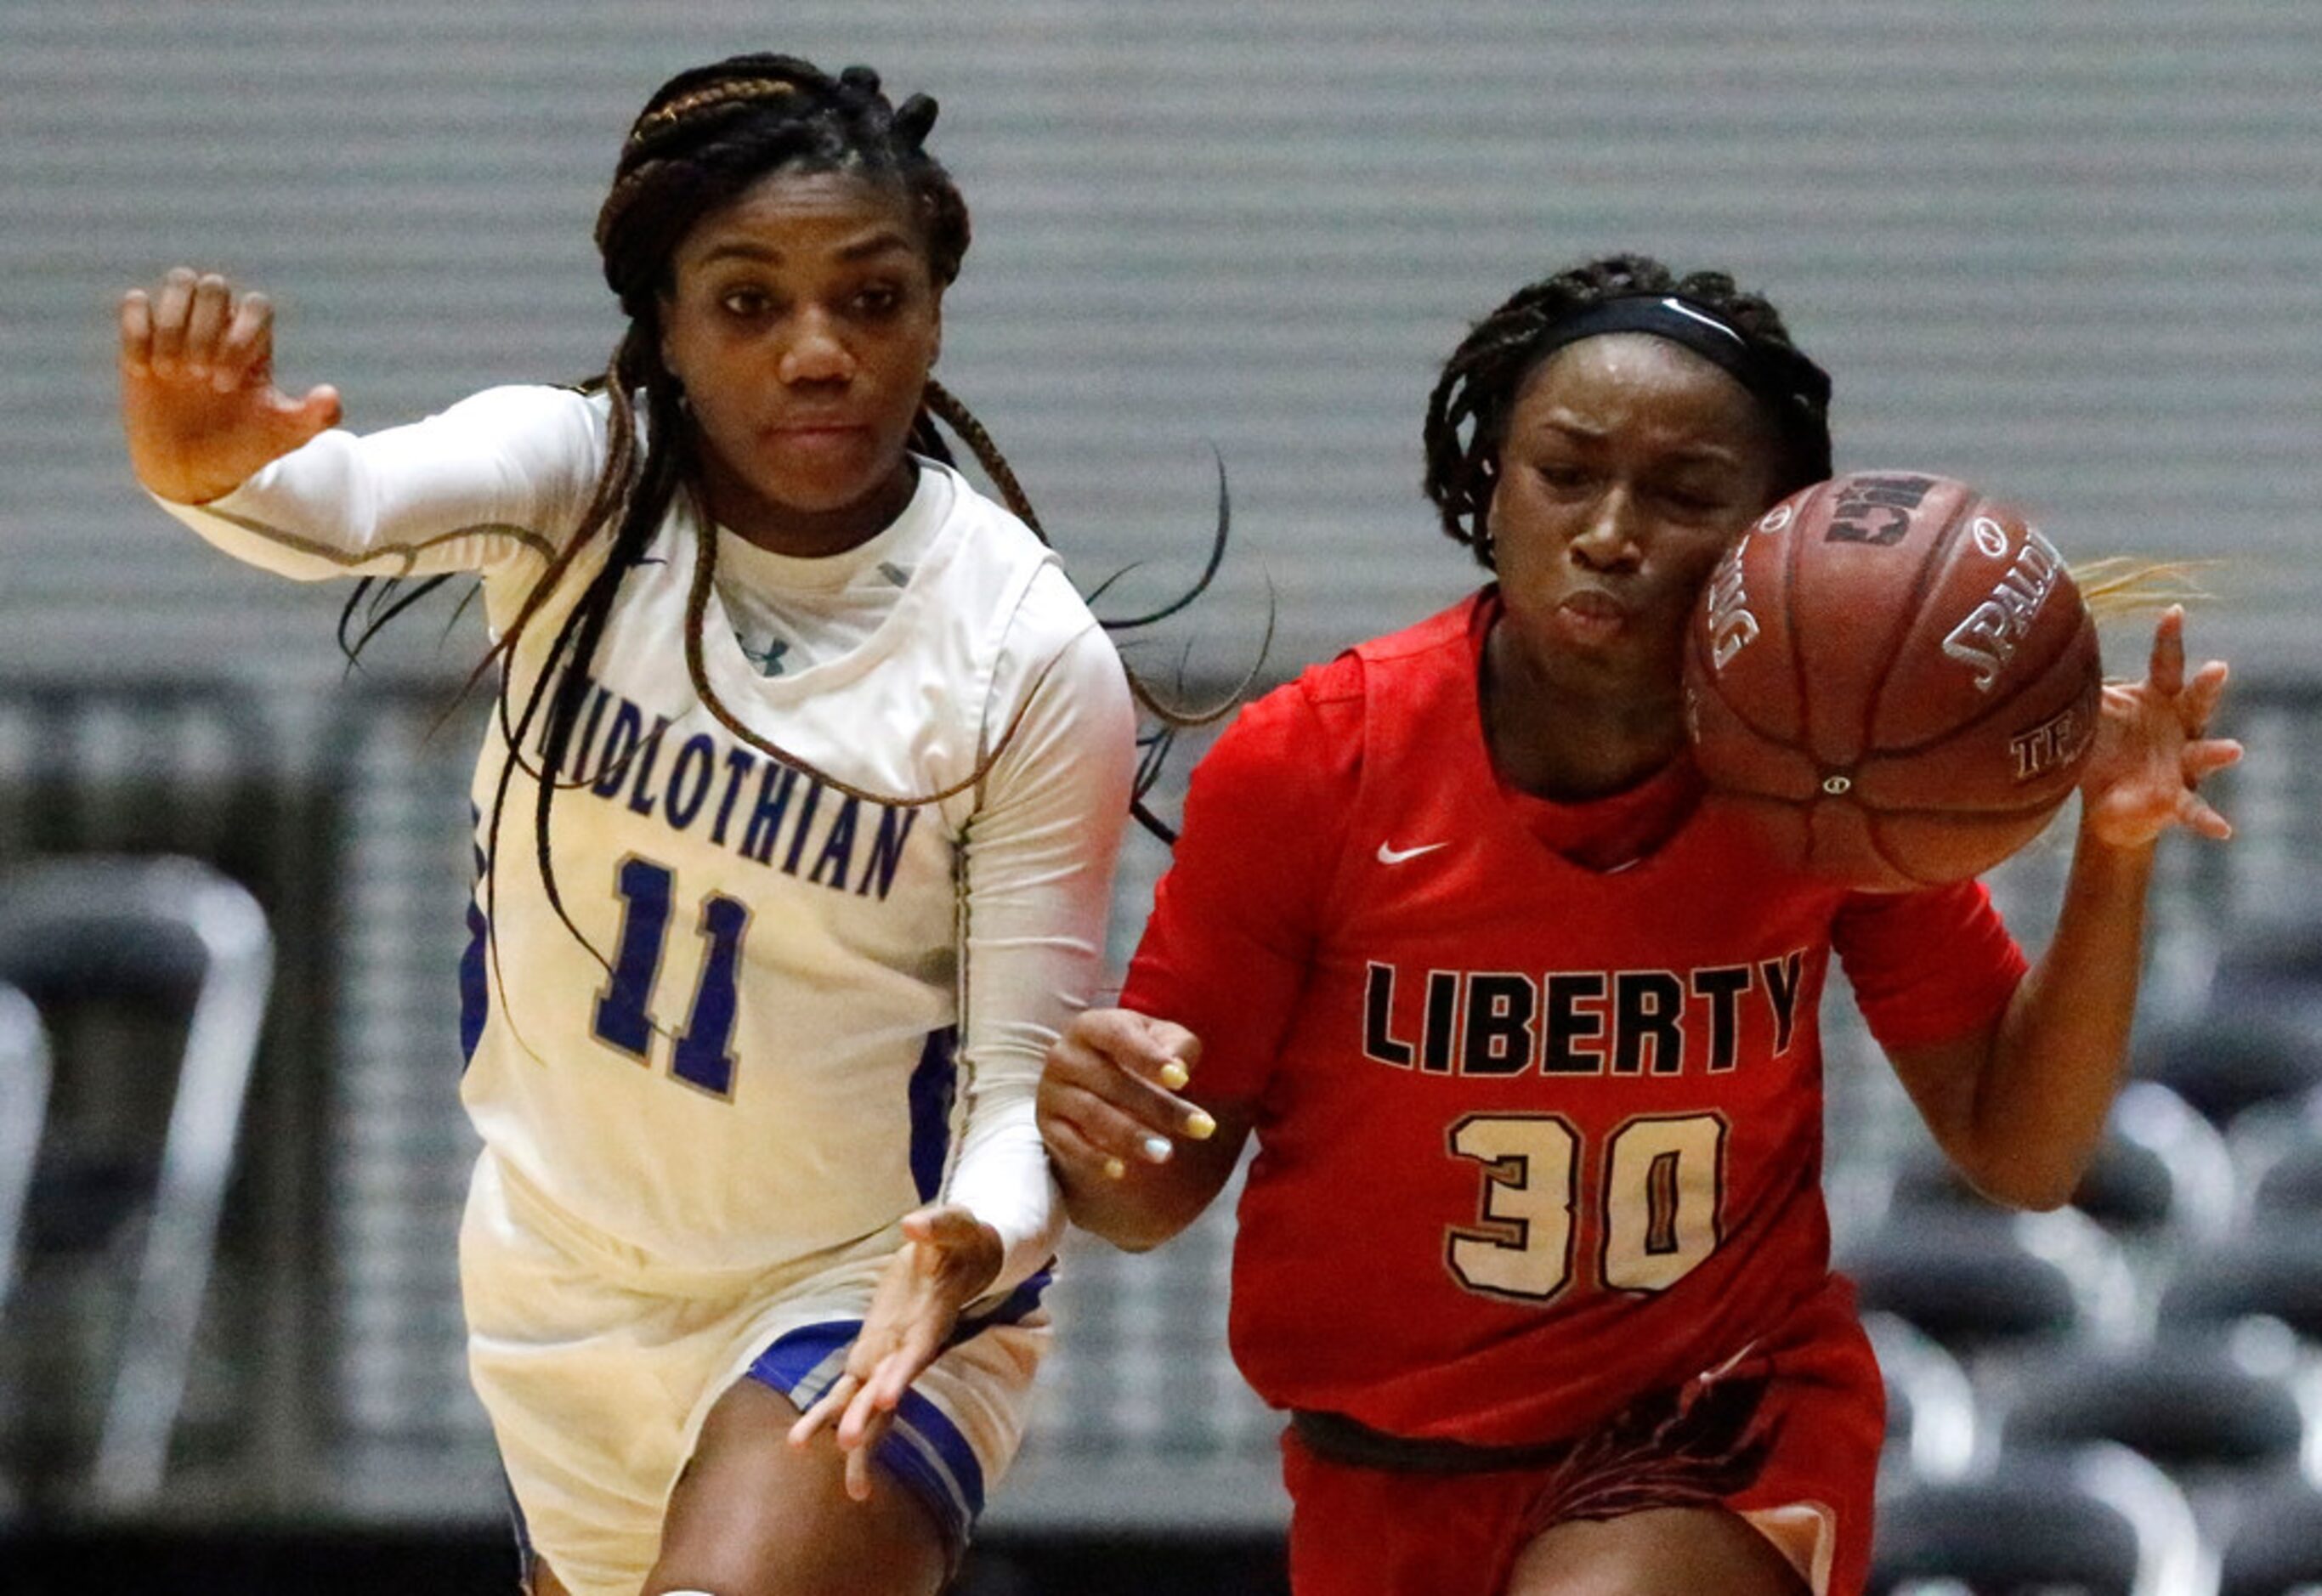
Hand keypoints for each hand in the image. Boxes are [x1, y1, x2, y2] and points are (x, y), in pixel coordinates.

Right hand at [119, 268, 342, 502]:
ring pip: (179, 280)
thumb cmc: (244, 447)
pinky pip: (134, 302)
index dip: (243, 336)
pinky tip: (143, 373)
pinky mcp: (141, 338)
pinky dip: (136, 333)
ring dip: (171, 324)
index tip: (230, 385)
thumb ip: (314, 418)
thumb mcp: (284, 437)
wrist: (195, 469)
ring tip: (171, 373)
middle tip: (201, 378)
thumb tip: (330, 396)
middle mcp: (218, 326)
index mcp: (255, 343)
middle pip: (214, 285)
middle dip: (205, 330)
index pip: (257, 305)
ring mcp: (179, 328)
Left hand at [785, 1205, 1001, 1501]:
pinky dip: (826, 1415)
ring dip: (852, 1436)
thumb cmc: (960, 1239)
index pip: (914, 1353)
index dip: (901, 1374)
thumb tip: (912, 1224)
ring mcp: (888, 1355)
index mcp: (930, 1321)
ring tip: (841, 1482)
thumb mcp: (954, 1224)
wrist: (959, 1258)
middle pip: (887, 1389)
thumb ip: (935, 1225)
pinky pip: (847, 1390)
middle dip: (870, 1416)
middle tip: (848, 1444)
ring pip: (866, 1403)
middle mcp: (909, 1348)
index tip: (889, 1398)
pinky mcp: (871, 1353)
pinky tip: (801, 1443)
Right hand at [1037, 1007, 1212, 1187]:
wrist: (1092, 1085)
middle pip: (1114, 1082)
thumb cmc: (1136, 1055)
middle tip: (1200, 1128)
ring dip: (1131, 1135)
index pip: (1119, 1036)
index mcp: (1092, 1026)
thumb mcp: (1161, 1040)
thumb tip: (1179, 1066)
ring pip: (1093, 1113)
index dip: (1150, 1057)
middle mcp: (1065, 1055)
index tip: (1182, 1079)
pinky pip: (1070, 1144)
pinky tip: (1122, 1170)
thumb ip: (1176, 1046)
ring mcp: (1052, 1091)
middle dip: (1160, 1107)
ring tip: (1165, 1153)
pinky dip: (1095, 1158)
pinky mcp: (1047, 1125)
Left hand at [2079, 605, 2240, 847]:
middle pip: (2197, 701)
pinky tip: (2225, 830)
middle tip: (2218, 668)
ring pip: (2205, 753)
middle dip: (2208, 686)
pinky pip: (2196, 810)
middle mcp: (2179, 727)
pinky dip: (2210, 820)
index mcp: (2158, 700)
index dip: (2170, 639)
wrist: (2106, 803)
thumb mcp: (2088, 718)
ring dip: (2218, 752)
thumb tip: (2036, 656)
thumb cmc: (2101, 747)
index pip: (2166, 664)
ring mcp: (2184, 764)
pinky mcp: (2178, 799)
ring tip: (2233, 749)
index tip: (2173, 612)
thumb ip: (2074, 692)